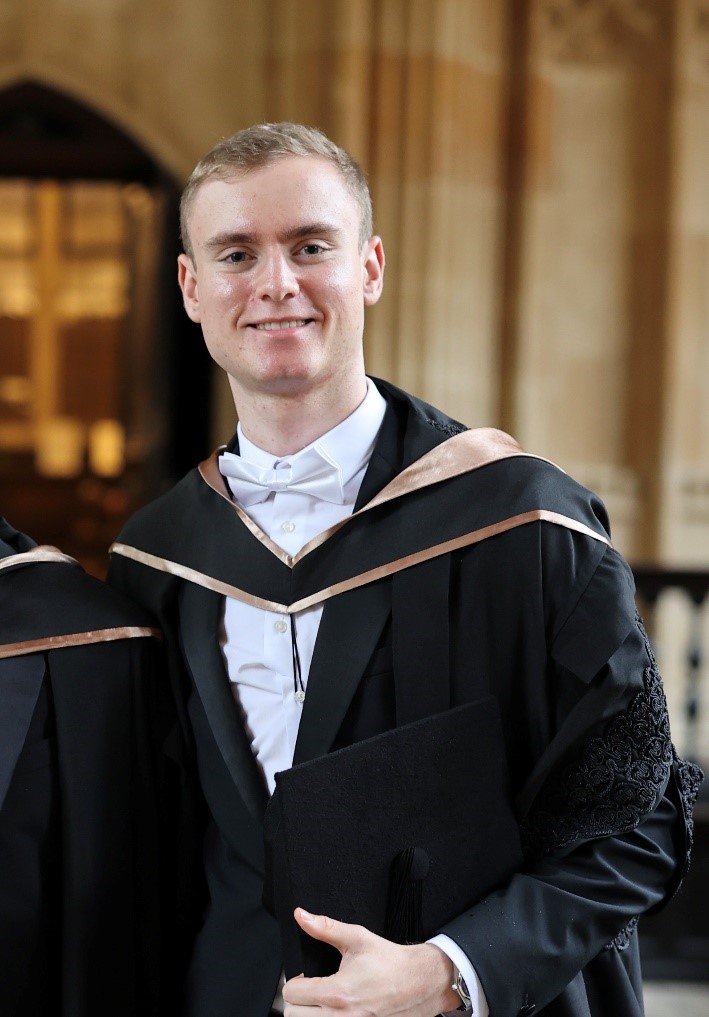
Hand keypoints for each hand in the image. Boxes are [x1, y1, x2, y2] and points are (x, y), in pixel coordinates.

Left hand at [282, 907, 459, 1015]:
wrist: (420, 982)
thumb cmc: (390, 962)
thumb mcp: (357, 938)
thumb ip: (326, 928)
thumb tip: (301, 916)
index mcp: (337, 992)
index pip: (291, 993)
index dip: (295, 981)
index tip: (305, 978)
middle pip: (293, 1016)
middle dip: (298, 1001)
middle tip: (311, 991)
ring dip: (309, 1014)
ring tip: (322, 1003)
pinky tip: (336, 1011)